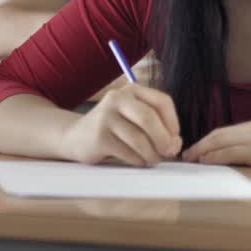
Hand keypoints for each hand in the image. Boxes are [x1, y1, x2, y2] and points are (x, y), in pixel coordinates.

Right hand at [58, 84, 181, 166]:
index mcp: (131, 90)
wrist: (75, 136)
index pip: (162, 101)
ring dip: (151, 154)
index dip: (173, 122)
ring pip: (139, 139)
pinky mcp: (99, 137)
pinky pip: (128, 152)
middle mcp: (116, 98)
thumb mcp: (134, 119)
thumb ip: (157, 127)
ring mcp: (105, 117)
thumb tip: (175, 143)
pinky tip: (137, 160)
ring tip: (152, 159)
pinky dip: (138, 160)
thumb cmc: (113, 129)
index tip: (175, 137)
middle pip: (148, 118)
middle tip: (169, 153)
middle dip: (164, 139)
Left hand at [182, 117, 250, 168]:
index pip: (227, 130)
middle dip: (201, 144)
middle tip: (187, 154)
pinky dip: (215, 156)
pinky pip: (230, 152)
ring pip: (220, 142)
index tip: (200, 147)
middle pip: (219, 134)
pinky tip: (206, 162)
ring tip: (191, 160)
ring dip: (203, 151)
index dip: (211, 139)